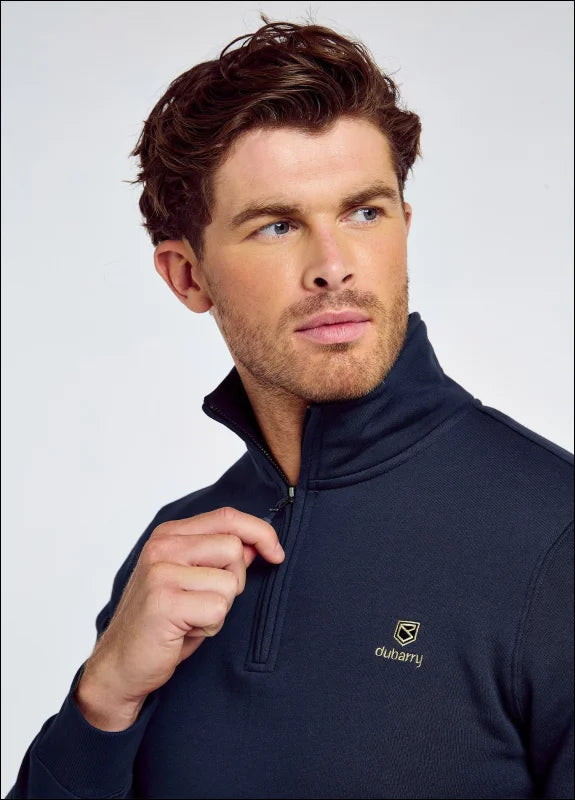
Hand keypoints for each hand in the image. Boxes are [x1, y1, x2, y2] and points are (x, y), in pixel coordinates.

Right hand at [75, 507, 283, 729]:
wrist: (120, 666)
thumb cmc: (161, 624)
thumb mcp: (192, 581)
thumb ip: (219, 558)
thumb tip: (256, 543)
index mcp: (169, 534)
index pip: (227, 516)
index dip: (260, 532)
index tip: (275, 553)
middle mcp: (163, 546)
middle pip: (233, 548)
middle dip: (234, 581)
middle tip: (206, 603)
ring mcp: (160, 572)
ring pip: (229, 582)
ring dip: (220, 608)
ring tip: (192, 618)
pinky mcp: (164, 601)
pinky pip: (218, 609)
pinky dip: (210, 627)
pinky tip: (185, 631)